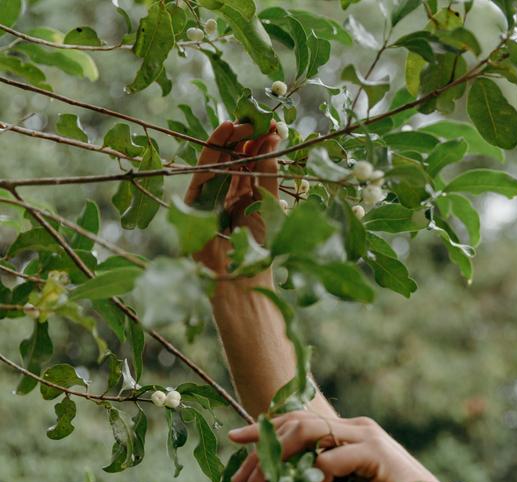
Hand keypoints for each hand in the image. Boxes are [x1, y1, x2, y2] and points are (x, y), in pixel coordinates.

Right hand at [184, 120, 280, 273]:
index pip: (252, 163)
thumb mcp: (269, 205)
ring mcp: (211, 199)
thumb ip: (268, 173)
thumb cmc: (260, 248)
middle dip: (243, 138)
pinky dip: (212, 153)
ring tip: (238, 121)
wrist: (242, 279)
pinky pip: (203, 173)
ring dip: (226, 140)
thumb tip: (272, 140)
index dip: (260, 143)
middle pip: (233, 159)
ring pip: (217, 163)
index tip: (271, 124)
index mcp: (248, 197)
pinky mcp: (195, 204)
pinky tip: (222, 135)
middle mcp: (228, 195)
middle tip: (254, 119)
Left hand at [227, 411, 446, 481]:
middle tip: (241, 478)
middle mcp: (356, 428)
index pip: (299, 420)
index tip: (235, 441)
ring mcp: (367, 437)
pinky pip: (333, 457)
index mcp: (349, 434)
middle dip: (263, 447)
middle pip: (298, 422)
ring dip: (280, 457)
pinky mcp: (376, 453)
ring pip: (310, 430)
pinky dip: (314, 474)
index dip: (265, 429)